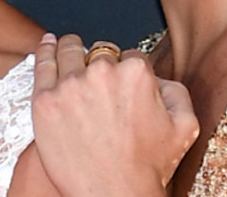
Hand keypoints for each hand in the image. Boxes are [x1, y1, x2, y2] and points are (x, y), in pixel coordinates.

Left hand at [32, 33, 198, 196]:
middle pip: (100, 52)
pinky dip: (45, 51)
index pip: (130, 55)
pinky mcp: (45, 101)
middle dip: (101, 61)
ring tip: (69, 46)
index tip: (122, 84)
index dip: (128, 70)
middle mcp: (101, 72)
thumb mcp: (185, 126)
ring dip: (71, 48)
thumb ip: (176, 90)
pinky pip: (42, 65)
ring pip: (70, 52)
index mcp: (136, 73)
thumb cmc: (148, 168)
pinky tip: (48, 44)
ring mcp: (69, 85)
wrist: (114, 195)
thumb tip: (157, 77)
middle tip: (98, 78)